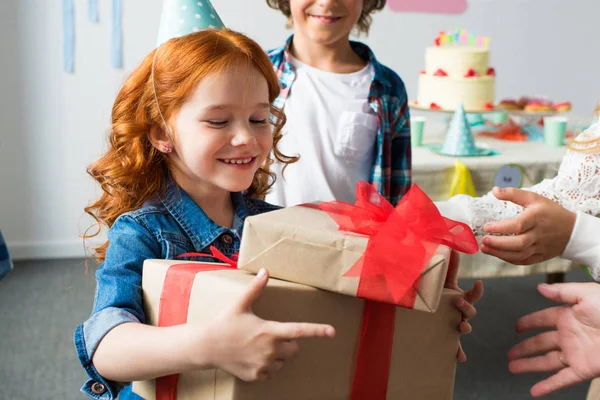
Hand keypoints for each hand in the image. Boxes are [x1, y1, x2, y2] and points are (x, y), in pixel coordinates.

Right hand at [200, 269, 334, 381]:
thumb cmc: (225, 323)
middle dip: (288, 343)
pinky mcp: (256, 376)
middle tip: (271, 336)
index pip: (299, 331)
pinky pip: (271, 373)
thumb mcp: (241, 304)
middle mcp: (270, 350)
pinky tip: (253, 357)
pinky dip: (266, 367)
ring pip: (283, 362)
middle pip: (294, 350)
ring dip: (277, 356)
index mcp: (270, 331)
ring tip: (258, 347)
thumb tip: (265, 270)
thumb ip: (256, 288)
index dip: (317, 331)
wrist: (207, 346)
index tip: (332, 331)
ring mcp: (263, 365)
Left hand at [444, 250, 483, 361]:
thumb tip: (453, 248)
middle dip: (467, 307)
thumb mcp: (442, 282)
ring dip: (465, 327)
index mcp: (459, 298)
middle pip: (470, 310)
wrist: (425, 311)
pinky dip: (458, 352)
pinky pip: (455, 346)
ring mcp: (455, 324)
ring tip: (461, 327)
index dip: (476, 290)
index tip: (478, 283)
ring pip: (465, 326)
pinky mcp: (448, 336)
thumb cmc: (436, 294)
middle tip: (459, 302)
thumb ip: (449, 267)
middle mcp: (460, 312)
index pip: (472, 294)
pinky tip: (460, 358)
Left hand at [481, 187, 575, 264]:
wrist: (572, 231)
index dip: (501, 228)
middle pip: (519, 243)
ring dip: (500, 254)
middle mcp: (539, 234)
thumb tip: (494, 190)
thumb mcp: (534, 198)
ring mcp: (540, 248)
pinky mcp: (540, 257)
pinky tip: (497, 254)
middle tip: (484, 240)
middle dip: (498, 244)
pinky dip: (509, 259)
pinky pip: (523, 261)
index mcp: (537, 218)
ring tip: (485, 248)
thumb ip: (514, 194)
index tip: (486, 227)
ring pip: (520, 255)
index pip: (518, 225)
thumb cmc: (551, 212)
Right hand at [508, 282, 599, 396]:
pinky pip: (562, 380)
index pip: (542, 320)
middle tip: (510, 353)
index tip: (517, 327)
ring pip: (546, 362)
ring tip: (512, 367)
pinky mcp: (583, 369)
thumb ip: (561, 292)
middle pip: (540, 343)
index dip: (529, 323)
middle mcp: (569, 336)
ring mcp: (575, 354)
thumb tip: (540, 288)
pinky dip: (548, 386)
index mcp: (568, 317)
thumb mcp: (585, 294)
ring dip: (529, 365)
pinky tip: (535, 390)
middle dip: (524, 348)